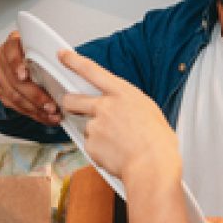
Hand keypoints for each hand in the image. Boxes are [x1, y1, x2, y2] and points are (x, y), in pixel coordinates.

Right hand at [0, 30, 61, 123]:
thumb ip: (48, 53)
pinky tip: (44, 116)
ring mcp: (0, 76)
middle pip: (15, 80)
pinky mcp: (1, 91)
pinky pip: (15, 106)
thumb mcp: (42, 47)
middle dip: (35, 95)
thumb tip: (69, 61)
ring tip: (51, 114)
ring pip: (14, 96)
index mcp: (13, 44)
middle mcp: (3, 59)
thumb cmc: (35, 53)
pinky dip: (31, 113)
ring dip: (35, 108)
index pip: (11, 51)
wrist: (22, 61)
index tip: (25, 75)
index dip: (17, 64)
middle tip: (50, 105)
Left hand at [59, 50, 181, 187]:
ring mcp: (95, 125)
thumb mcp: (150, 111)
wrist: (152, 166)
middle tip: (75, 108)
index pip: (92, 70)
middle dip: (70, 103)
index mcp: (122, 93)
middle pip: (73, 99)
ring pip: (86, 127)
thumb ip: (130, 105)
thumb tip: (125, 110)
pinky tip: (116, 155)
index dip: (74, 61)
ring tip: (117, 144)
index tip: (63, 55)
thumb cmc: (158, 142)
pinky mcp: (90, 144)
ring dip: (96, 135)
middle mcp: (105, 106)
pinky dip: (100, 151)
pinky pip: (91, 146)